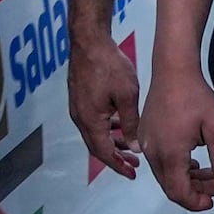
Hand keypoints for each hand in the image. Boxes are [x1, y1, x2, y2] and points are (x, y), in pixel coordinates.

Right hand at [68, 26, 143, 178]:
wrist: (89, 40)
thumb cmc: (108, 65)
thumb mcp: (127, 96)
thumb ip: (130, 123)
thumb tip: (135, 147)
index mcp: (90, 120)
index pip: (103, 152)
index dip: (118, 165)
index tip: (132, 174)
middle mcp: (80, 117)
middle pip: (97, 146)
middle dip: (115, 157)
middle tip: (134, 165)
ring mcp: (78, 108)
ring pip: (95, 134)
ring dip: (112, 142)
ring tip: (130, 147)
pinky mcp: (80, 98)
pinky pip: (93, 121)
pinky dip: (106, 128)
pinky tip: (120, 124)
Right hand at [142, 64, 213, 213]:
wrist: (173, 71)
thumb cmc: (192, 94)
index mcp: (170, 154)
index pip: (180, 192)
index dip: (196, 202)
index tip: (211, 201)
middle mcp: (153, 152)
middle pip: (171, 187)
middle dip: (195, 191)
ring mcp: (146, 144)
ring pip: (165, 175)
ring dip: (187, 179)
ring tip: (209, 172)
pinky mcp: (144, 137)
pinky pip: (159, 162)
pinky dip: (176, 168)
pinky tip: (192, 161)